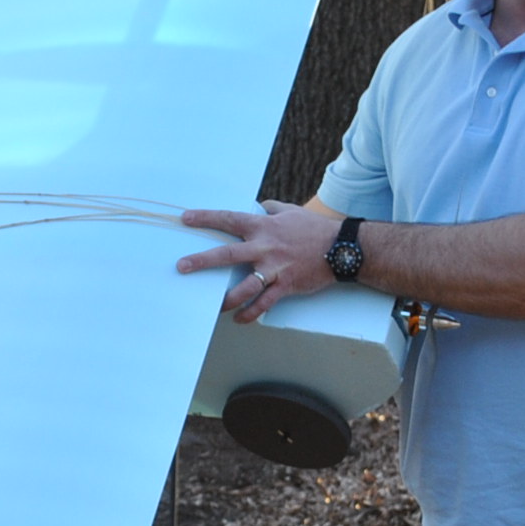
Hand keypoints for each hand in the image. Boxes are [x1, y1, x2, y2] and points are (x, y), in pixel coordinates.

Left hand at [176, 201, 341, 322]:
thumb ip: (270, 209)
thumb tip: (258, 206)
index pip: (229, 220)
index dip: (206, 218)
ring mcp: (275, 269)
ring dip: (227, 299)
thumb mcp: (290, 211)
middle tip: (183, 266)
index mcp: (263, 227)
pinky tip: (239, 319)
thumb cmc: (314, 228)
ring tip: (214, 306)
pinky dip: (251, 313)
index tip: (186, 218)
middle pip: (228, 255)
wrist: (341, 248)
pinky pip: (264, 303)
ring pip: (245, 287)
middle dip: (202, 261)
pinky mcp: (286, 286)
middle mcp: (265, 248)